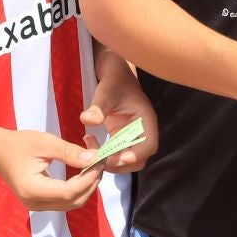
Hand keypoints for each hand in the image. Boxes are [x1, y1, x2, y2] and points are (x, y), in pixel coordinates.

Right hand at [0, 127, 102, 211]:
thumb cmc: (18, 144)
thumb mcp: (45, 142)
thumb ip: (69, 152)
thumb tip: (94, 158)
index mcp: (33, 189)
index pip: (70, 192)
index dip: (89, 178)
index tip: (100, 161)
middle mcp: (36, 203)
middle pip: (74, 201)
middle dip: (92, 182)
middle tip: (100, 160)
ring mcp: (38, 206)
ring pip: (73, 203)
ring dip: (87, 186)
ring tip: (93, 164)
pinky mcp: (41, 203)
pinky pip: (66, 201)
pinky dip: (78, 188)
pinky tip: (83, 171)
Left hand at [79, 58, 158, 172]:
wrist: (113, 72)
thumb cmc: (114, 79)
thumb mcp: (106, 92)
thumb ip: (98, 107)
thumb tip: (87, 120)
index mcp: (146, 120)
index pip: (149, 145)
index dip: (135, 155)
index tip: (115, 158)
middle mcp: (142, 130)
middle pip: (138, 158)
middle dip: (119, 163)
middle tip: (98, 159)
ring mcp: (131, 135)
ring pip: (126, 158)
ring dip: (109, 160)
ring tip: (90, 149)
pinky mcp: (121, 136)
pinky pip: (115, 152)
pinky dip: (103, 153)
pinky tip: (89, 141)